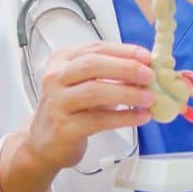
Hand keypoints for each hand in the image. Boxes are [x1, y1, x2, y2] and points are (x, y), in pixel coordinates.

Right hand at [24, 41, 154, 171]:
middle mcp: (55, 77)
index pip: (97, 48)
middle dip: (125, 68)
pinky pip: (98, 120)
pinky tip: (140, 117)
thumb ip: (110, 73)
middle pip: (92, 65)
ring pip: (94, 91)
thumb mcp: (85, 84)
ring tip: (149, 98)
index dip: (124, 51)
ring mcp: (57, 103)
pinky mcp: (64, 128)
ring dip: (127, 93)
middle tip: (149, 76)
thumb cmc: (71, 109)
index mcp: (62, 60)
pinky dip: (123, 117)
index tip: (147, 57)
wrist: (43, 143)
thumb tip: (146, 69)